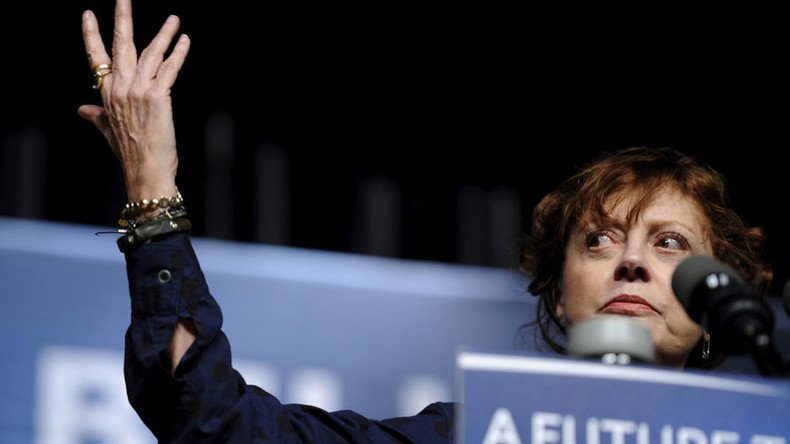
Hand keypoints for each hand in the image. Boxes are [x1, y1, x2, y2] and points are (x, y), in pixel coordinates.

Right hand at [78, 0, 189, 201]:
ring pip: (150, 53)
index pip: (95, 58)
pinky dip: (178, 53)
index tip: (88, 15)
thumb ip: (96, 116)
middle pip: (121, 46)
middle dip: (123, 20)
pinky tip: (184, 40)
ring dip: (164, 34)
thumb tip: (82, 109)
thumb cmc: (130, 153)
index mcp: (107, 95)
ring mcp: (139, 90)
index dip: (91, 35)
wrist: (146, 170)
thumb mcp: (108, 131)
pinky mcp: (158, 96)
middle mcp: (120, 88)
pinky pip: (170, 68)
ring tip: (173, 19)